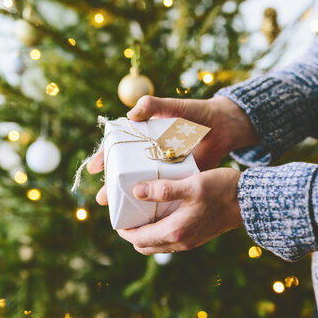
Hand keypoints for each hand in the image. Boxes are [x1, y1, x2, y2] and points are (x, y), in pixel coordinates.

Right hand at [87, 95, 258, 204]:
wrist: (222, 126)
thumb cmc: (195, 112)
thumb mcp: (173, 107)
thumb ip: (153, 105)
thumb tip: (131, 114)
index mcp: (143, 134)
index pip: (118, 146)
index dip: (105, 157)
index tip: (95, 168)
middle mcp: (149, 152)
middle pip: (125, 169)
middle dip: (112, 184)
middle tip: (102, 199)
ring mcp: (162, 166)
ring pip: (141, 182)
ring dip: (129, 195)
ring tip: (117, 209)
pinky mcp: (177, 177)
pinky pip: (161, 190)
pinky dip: (152, 200)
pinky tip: (144, 212)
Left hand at [116, 168, 242, 254]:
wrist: (250, 202)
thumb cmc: (222, 190)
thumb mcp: (192, 185)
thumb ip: (164, 189)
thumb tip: (136, 192)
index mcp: (175, 231)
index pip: (139, 240)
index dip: (124, 230)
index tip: (117, 217)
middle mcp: (181, 242)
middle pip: (146, 246)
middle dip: (133, 234)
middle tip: (128, 214)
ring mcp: (190, 241)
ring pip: (158, 245)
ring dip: (146, 234)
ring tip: (142, 212)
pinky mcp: (197, 237)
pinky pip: (170, 240)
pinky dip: (160, 232)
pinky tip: (162, 212)